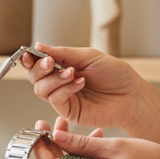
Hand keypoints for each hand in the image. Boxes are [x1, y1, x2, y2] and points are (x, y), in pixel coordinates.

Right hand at [21, 42, 159, 143]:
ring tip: (72, 72)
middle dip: (39, 68)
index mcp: (64, 66)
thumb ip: (62, 53)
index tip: (28, 54)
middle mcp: (60, 83)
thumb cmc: (115, 75)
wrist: (131, 95)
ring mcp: (63, 98)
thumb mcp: (88, 56)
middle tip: (50, 62)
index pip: (39, 63)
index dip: (30, 59)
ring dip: (54, 78)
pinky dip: (64, 89)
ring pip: (41, 89)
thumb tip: (38, 46)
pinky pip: (55, 99)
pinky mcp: (68, 112)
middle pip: (34, 77)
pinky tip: (79, 83)